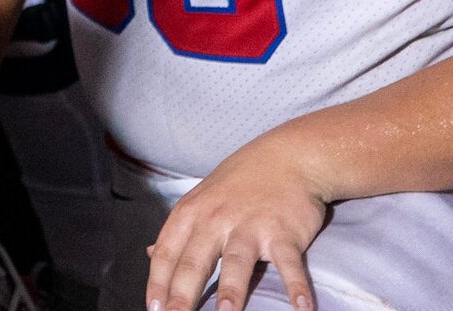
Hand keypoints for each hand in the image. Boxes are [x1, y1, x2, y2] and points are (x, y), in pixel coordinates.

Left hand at [145, 134, 329, 310]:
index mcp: (191, 214)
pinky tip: (301, 309)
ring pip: (237, 262)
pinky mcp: (284, 232)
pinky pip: (288, 263)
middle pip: (195, 262)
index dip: (158, 283)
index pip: (167, 253)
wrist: (288, 157)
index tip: (152, 308)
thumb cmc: (240, 182)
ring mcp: (250, 226)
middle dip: (182, 294)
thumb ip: (178, 231)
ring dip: (232, 292)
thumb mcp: (200, 200)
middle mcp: (216, 220)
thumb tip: (151, 254)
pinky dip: (296, 287)